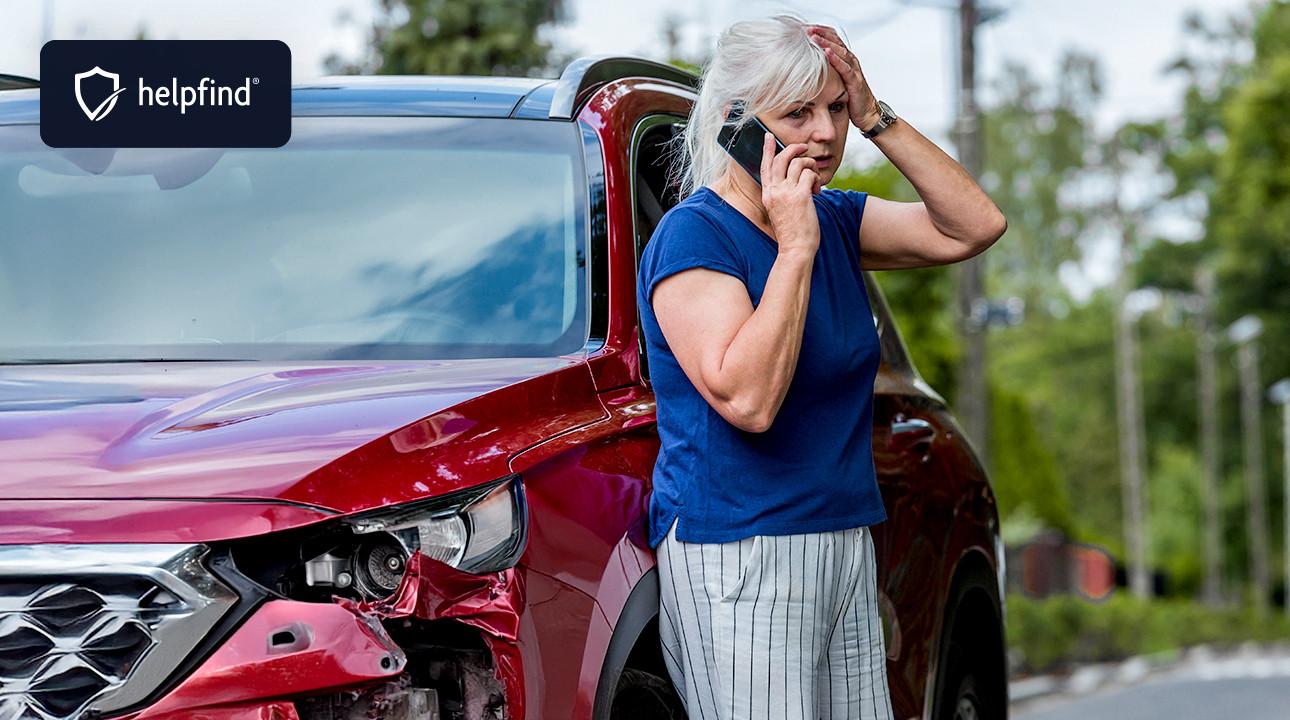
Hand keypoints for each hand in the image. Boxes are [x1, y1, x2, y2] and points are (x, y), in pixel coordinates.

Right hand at [758, 131, 819, 255]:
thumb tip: (797, 181)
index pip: (765, 166)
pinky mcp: (800, 196)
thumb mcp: (780, 212)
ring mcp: (786, 193)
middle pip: (781, 158)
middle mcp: (774, 191)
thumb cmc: (791, 234)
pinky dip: (817, 179)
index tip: (768, 137)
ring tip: (815, 180)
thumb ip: (783, 195)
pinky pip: (811, 174)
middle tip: (804, 147)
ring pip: (799, 163)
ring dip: (811, 166)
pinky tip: (818, 192)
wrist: (795, 250)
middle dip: (794, 148)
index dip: (767, 149)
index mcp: (768, 195)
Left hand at [806, 25, 881, 132]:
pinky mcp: (855, 81)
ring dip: (826, 43)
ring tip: (814, 36)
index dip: (820, 32)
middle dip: (821, 34)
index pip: (833, 39)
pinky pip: (845, 68)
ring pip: (840, 52)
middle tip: (807, 28)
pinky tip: (826, 53)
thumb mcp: (836, 80)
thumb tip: (806, 65)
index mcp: (845, 59)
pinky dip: (836, 59)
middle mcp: (851, 61)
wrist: (866, 113)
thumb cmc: (851, 97)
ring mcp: (854, 70)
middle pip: (836, 42)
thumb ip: (826, 70)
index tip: (805, 27)